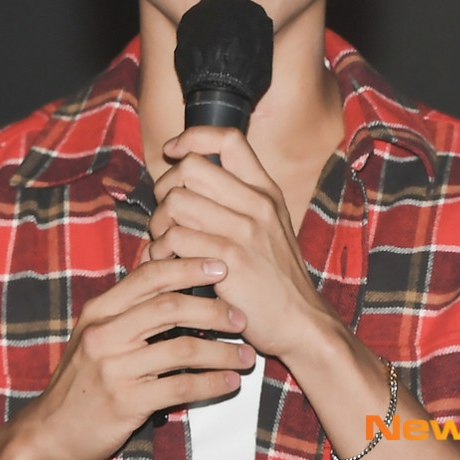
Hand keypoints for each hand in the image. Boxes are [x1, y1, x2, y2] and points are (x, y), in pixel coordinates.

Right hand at [5, 257, 254, 459]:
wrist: (48, 432)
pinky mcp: (124, 402)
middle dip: (214, 309)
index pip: (150, 276)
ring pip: (182, 349)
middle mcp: (105, 333)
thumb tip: (175, 275)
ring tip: (246, 355)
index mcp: (100, 310)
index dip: (188, 266)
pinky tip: (229, 383)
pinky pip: (179, 387)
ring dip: (222, 351)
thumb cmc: (83, 377)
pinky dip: (211, 384)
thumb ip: (131, 307)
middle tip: (241, 316)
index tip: (221, 265)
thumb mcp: (97, 333)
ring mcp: (113, 368)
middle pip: (170, 307)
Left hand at [148, 126, 330, 360]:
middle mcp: (257, 203)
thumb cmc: (275, 276)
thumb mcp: (269, 226)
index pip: (229, 139)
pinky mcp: (229, 259)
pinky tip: (166, 261)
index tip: (173, 150)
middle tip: (165, 214)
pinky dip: (161, 250)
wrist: (300, 322)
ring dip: (159, 222)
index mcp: (266, 191)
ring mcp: (245, 230)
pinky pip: (176, 238)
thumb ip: (238, 199)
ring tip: (164, 242)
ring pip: (177, 201)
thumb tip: (188, 177)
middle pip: (191, 168)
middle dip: (165, 187)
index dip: (193, 137)